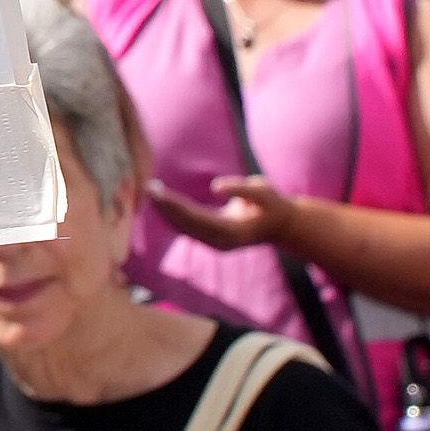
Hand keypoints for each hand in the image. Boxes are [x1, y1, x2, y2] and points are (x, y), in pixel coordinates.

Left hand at [149, 175, 300, 251]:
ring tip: (149, 191)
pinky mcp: (213, 239)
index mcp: (232, 232)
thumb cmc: (273, 205)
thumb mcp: (263, 192)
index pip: (195, 218)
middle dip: (165, 207)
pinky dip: (172, 215)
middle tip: (147, 187)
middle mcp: (220, 242)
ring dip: (165, 211)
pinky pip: (187, 228)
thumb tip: (215, 187)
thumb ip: (240, 188)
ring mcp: (216, 243)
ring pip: (183, 228)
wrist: (282, 226)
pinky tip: (160, 202)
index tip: (157, 191)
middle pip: (185, 224)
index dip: (174, 205)